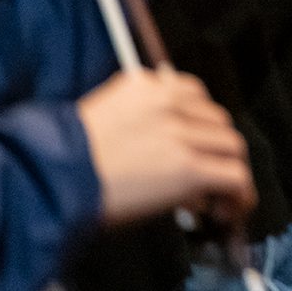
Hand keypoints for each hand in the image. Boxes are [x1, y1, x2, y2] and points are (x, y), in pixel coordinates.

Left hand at [77, 68, 254, 226]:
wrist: (50, 171)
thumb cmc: (94, 197)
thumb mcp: (151, 208)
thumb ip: (188, 194)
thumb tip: (206, 191)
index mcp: (184, 169)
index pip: (237, 173)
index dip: (241, 190)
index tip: (234, 197)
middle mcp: (181, 130)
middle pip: (231, 140)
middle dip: (228, 160)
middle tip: (216, 172)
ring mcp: (164, 101)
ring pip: (214, 109)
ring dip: (211, 128)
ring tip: (194, 141)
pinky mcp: (146, 83)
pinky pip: (187, 85)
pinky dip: (191, 99)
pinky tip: (179, 113)